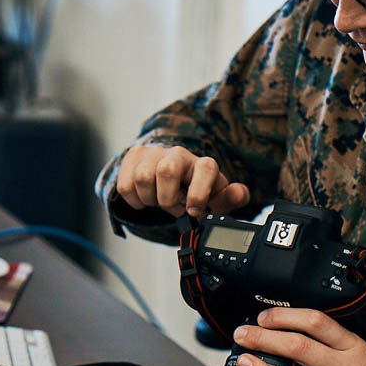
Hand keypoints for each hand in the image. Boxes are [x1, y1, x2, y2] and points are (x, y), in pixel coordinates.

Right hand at [115, 144, 249, 218]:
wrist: (169, 176)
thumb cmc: (194, 188)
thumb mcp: (214, 198)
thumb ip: (230, 198)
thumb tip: (240, 193)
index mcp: (202, 164)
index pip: (206, 167)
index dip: (199, 193)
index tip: (193, 211)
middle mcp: (178, 154)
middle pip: (167, 171)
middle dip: (168, 199)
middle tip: (174, 207)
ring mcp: (154, 154)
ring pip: (143, 178)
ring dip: (150, 199)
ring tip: (160, 201)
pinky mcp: (133, 158)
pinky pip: (125, 185)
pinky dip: (135, 200)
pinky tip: (146, 198)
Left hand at [232, 308, 365, 365]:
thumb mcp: (360, 348)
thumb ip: (330, 340)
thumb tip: (289, 330)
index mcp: (352, 347)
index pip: (316, 322)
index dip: (285, 316)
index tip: (263, 318)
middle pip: (300, 349)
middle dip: (265, 340)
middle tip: (243, 336)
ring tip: (246, 364)